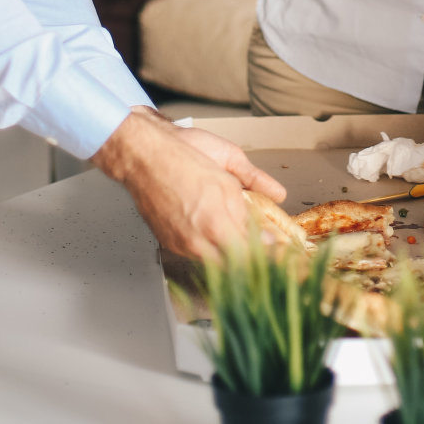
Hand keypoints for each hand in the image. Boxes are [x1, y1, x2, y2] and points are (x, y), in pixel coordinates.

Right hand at [91, 107, 286, 258]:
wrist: (144, 157)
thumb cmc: (183, 158)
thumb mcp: (228, 173)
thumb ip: (253, 196)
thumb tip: (274, 211)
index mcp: (217, 224)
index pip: (251, 255)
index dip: (268, 253)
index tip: (279, 250)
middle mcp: (197, 242)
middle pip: (233, 266)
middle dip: (250, 257)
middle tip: (262, 246)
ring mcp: (181, 246)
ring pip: (214, 263)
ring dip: (228, 254)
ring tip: (237, 237)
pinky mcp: (169, 244)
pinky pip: (196, 255)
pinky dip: (209, 248)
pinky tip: (213, 233)